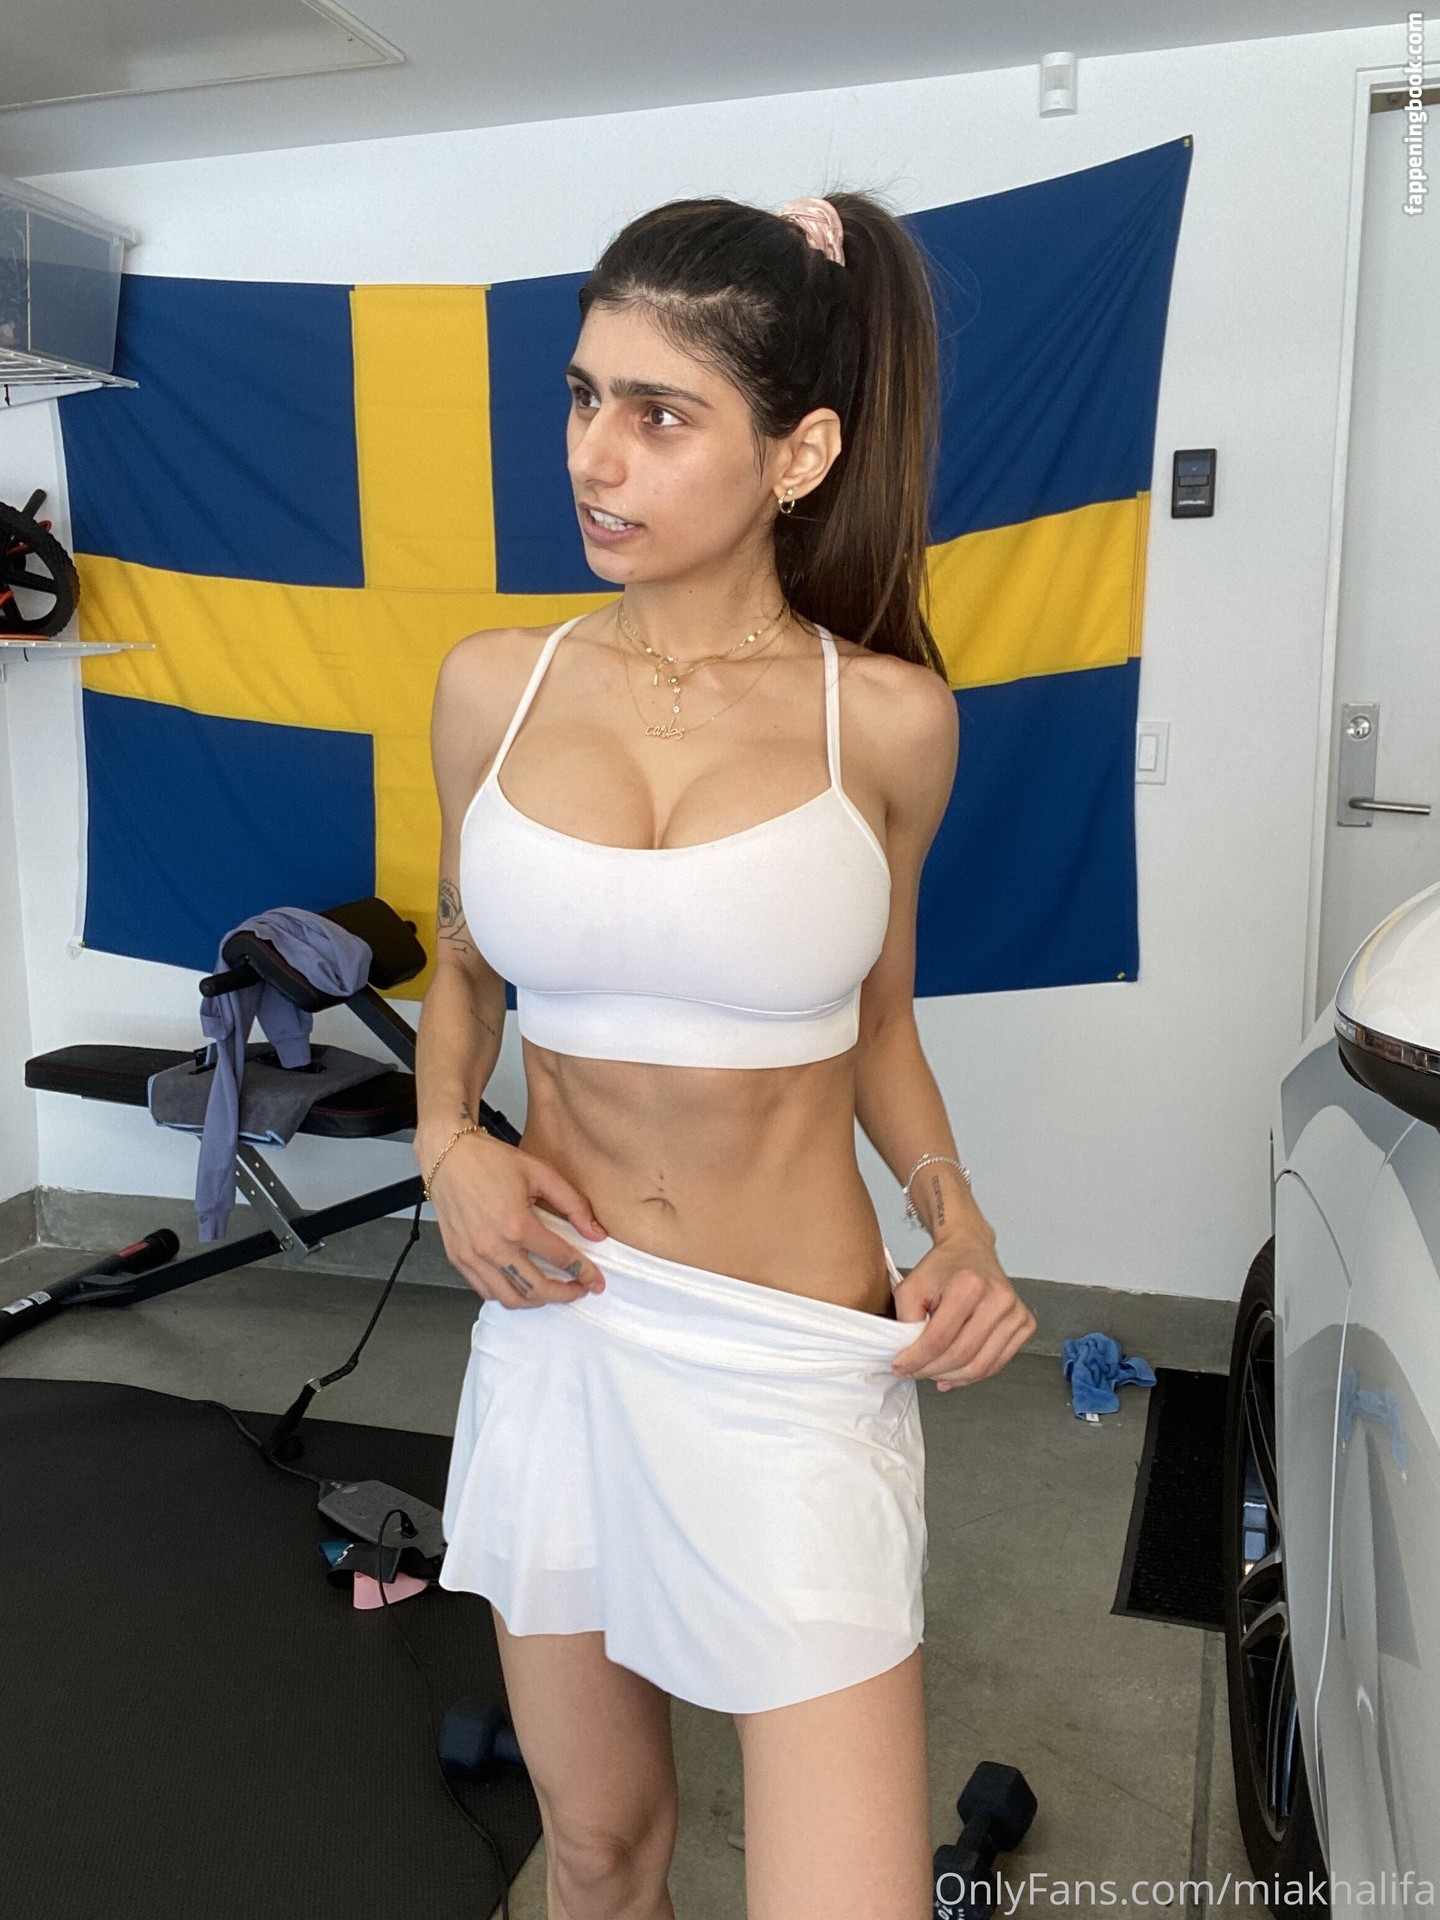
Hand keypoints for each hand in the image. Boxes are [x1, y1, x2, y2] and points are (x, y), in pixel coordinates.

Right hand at [426, 1131, 609, 1308]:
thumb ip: (573, 1205)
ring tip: (551, 1290)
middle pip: (537, 1289)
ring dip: (536, 1300)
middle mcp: (494, 1246)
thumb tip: (595, 1233)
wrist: (448, 1156)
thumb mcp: (540, 1173)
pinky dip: (507, 1294)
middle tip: (578, 1289)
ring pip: (510, 1298)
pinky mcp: (458, 1258)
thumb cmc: (489, 1160)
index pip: (560, 1259)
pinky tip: (520, 1284)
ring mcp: (473, 1256)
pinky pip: (486, 1291)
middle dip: (565, 1294)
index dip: (584, 1273)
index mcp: (517, 1224)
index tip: (595, 1281)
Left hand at [889, 1237, 1035, 1389]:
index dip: (916, 1359)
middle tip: (914, 1371)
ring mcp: (1017, 1313)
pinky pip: (996, 1364)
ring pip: (980, 1367)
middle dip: (931, 1371)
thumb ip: (906, 1322)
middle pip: (961, 1356)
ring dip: (951, 1376)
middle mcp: (999, 1298)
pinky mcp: (1025, 1324)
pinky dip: (971, 1375)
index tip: (900, 1366)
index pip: (939, 1339)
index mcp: (970, 1284)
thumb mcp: (910, 1287)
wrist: (970, 1250)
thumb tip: (910, 1360)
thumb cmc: (941, 1268)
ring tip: (931, 1372)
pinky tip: (952, 1373)